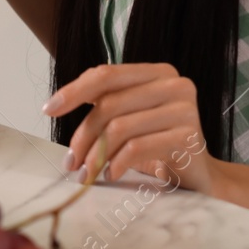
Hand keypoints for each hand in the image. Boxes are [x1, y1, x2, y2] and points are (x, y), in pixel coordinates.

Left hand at [43, 63, 214, 192]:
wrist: (200, 175)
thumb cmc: (158, 144)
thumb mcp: (131, 117)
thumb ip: (105, 103)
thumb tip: (55, 105)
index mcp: (157, 73)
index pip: (106, 75)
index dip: (74, 91)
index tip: (48, 109)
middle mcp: (174, 84)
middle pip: (110, 104)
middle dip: (83, 135)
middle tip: (70, 162)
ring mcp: (185, 109)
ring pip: (120, 128)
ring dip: (96, 155)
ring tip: (87, 173)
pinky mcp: (189, 137)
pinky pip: (138, 148)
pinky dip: (116, 163)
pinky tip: (110, 175)